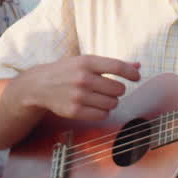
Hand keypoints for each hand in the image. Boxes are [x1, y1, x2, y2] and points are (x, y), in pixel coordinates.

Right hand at [15, 55, 140, 120]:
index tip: (137, 77)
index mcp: (86, 62)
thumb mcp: (85, 62)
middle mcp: (83, 78)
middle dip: (117, 90)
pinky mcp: (75, 111)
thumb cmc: (67, 71)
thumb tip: (137, 66)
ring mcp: (78, 96)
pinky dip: (103, 112)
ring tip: (100, 97)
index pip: (118, 67)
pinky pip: (103, 115)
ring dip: (111, 102)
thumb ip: (111, 65)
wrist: (39, 85)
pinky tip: (95, 106)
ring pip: (112, 103)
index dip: (131, 73)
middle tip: (108, 89)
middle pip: (118, 88)